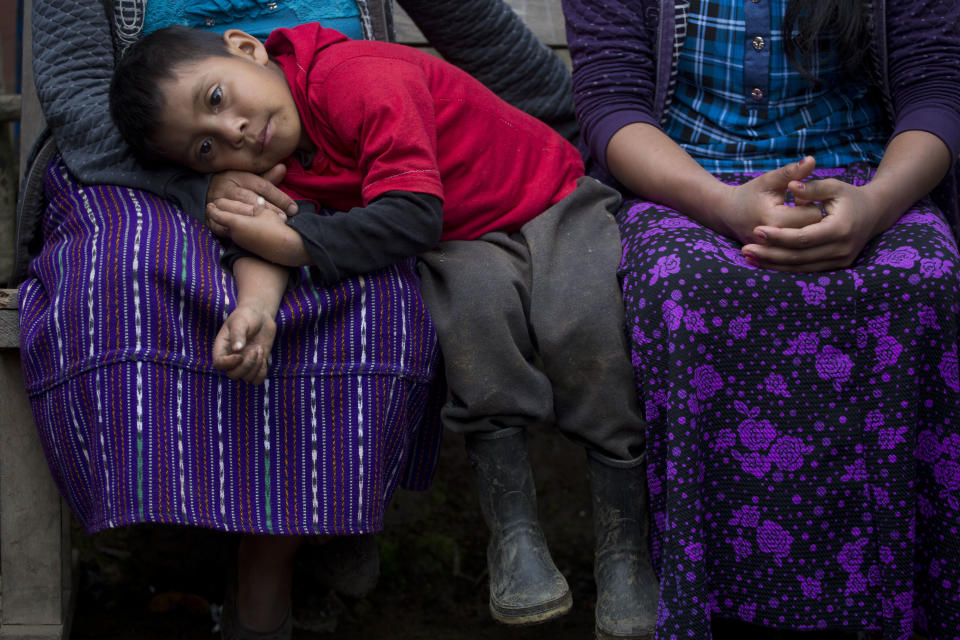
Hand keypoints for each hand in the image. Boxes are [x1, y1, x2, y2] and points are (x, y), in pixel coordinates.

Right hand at [206, 165, 298, 235]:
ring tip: (265, 226)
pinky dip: (230, 229)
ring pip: (235, 209)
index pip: (263, 186)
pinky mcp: (209, 215)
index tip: (293, 209)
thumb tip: (282, 167)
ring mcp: (217, 202)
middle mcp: (228, 188)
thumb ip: (267, 177)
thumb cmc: (234, 184)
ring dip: (250, 218)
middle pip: (250, 198)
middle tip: (283, 219)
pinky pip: (219, 223)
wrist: (205, 189)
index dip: (279, 197)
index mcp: (240, 176)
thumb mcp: (249, 178)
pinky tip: (243, 234)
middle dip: (268, 209)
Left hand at [207, 198, 310, 265]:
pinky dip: (232, 230)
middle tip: (212, 210)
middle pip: (218, 224)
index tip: (209, 205)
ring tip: (222, 218)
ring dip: (222, 224)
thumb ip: (259, 206)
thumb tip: (258, 201)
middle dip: (214, 216)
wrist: (286, 249)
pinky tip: (238, 227)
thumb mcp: (267, 213)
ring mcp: (240, 242)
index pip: (217, 215)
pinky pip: (234, 237)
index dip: (212, 209)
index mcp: (236, 223)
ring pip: (225, 231)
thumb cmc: (276, 228)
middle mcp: (235, 234)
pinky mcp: (247, 248)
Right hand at [212, 305, 276, 384]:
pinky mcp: (256, 365)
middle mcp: (231, 358)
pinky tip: (264, 359)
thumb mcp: (240, 322)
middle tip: (255, 349)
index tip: (240, 354)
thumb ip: (237, 334)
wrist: (261, 316)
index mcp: (221, 348)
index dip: (228, 363)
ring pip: (246, 378)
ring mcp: (243, 363)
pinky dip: (262, 373)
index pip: (218, 364)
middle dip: (246, 365)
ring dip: (256, 366)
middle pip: (233, 375)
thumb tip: (237, 349)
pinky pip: (257, 379)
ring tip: (259, 349)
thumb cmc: (246, 316)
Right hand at [720, 156, 822, 243]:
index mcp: (774, 219)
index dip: (810, 203)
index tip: (799, 197)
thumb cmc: (751, 194)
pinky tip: (790, 230)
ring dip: (804, 230)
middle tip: (798, 207)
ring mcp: (771, 253)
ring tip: (794, 218)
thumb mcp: (769, 180)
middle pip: (812, 231)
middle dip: (810, 218)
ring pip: (805, 244)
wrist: (728, 214)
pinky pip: (796, 252)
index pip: (812, 214)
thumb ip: (791, 172)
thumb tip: (812, 160)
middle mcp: (772, 240)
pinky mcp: (771, 258)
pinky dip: (797, 241)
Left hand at [742, 178, 883, 270]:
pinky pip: (806, 270)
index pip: (803, 237)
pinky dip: (784, 267)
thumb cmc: (849, 196)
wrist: (875, 213)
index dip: (779, 236)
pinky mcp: (836, 267)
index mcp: (841, 229)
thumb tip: (791, 185)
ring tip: (749, 258)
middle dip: (770, 254)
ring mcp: (840, 261)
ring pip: (800, 268)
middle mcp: (842, 249)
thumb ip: (811, 186)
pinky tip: (764, 264)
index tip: (757, 231)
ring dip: (773, 265)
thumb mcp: (833, 186)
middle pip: (799, 256)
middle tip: (745, 249)